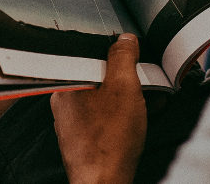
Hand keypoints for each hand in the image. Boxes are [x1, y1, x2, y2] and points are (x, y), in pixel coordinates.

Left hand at [51, 34, 145, 183]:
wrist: (104, 181)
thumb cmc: (109, 141)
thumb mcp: (124, 87)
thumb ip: (123, 58)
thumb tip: (125, 40)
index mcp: (66, 81)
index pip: (89, 52)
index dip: (115, 52)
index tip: (132, 56)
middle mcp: (63, 98)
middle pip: (97, 74)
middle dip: (125, 77)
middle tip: (144, 83)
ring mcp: (71, 118)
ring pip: (101, 95)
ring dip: (125, 96)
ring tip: (146, 102)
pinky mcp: (81, 134)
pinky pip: (101, 114)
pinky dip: (119, 113)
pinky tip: (137, 119)